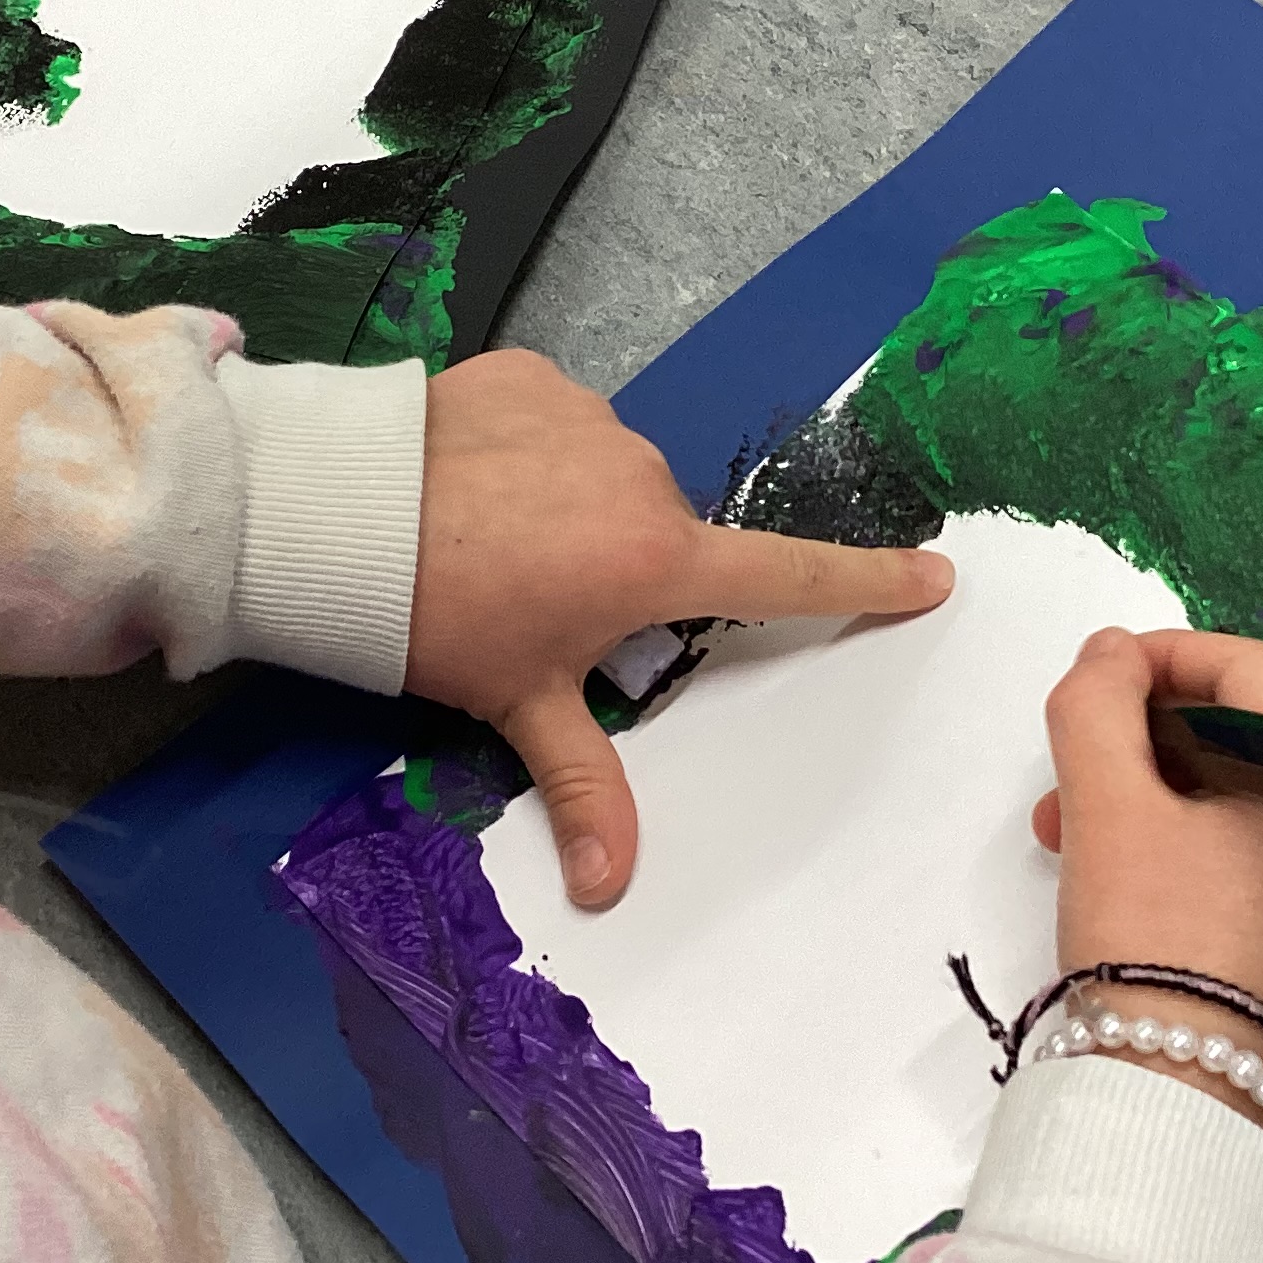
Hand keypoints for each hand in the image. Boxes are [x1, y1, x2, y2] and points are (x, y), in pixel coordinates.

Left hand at [407, 349, 952, 905]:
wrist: (331, 512)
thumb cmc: (438, 615)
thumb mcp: (517, 703)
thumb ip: (583, 784)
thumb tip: (610, 887)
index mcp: (658, 560)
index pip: (790, 576)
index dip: (867, 580)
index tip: (931, 573)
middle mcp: (641, 476)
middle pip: (664, 536)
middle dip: (621, 571)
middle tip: (541, 604)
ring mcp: (588, 414)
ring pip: (605, 475)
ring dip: (572, 507)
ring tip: (490, 544)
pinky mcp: (528, 375)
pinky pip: (552, 422)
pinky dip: (525, 454)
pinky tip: (470, 484)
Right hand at [1035, 628, 1262, 1123]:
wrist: (1188, 1120)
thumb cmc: (1158, 947)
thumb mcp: (1109, 810)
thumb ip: (1098, 705)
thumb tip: (1113, 654)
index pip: (1254, 675)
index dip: (1163, 659)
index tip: (1094, 683)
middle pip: (1257, 749)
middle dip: (1149, 751)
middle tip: (1070, 789)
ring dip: (1168, 812)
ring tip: (1086, 852)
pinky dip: (1213, 870)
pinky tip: (1147, 900)